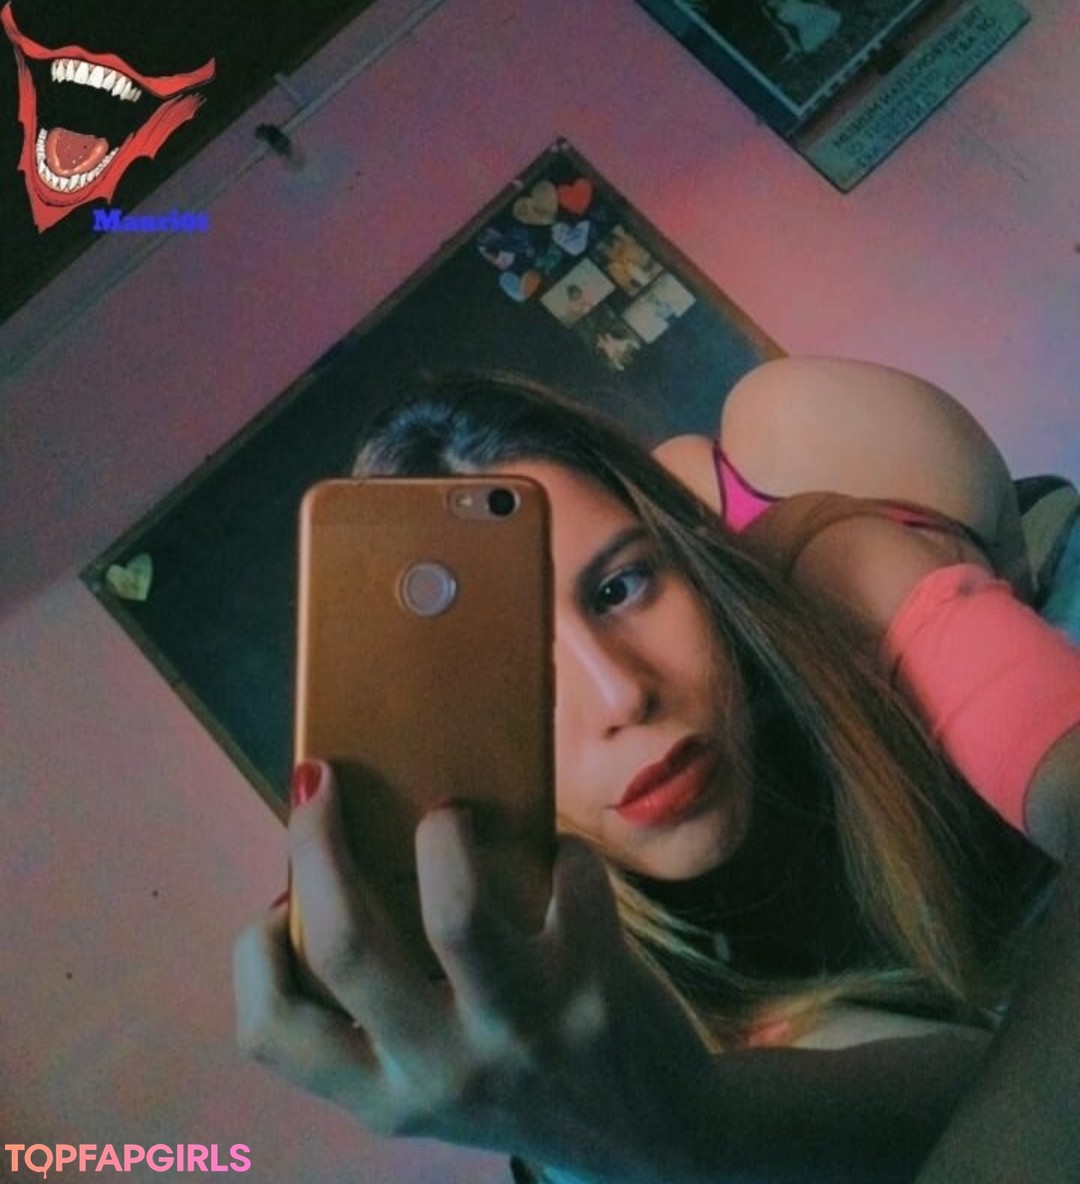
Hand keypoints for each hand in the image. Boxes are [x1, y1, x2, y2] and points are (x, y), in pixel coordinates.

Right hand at [232, 761, 716, 1181]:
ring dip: (442, 832)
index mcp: (385, 1094)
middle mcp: (443, 1070)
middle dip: (315, 840)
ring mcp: (523, 1030)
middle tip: (318, 782)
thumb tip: (338, 878)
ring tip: (448, 815)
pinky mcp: (597, 987)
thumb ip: (388, 1014)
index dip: (254, 950)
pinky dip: (564, 851)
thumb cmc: (526, 1085)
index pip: (271, 1031)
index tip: (280, 897)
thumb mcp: (438, 1082)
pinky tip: (561, 861)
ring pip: (455, 906)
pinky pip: (568, 878)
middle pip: (344, 940)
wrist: (658, 1139)